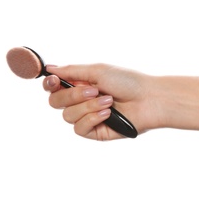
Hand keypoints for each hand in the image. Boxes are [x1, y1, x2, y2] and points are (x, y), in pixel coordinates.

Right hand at [42, 63, 159, 140]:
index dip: (49, 84)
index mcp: (81, 84)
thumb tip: (49, 68)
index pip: (54, 87)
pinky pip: (79, 128)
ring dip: (88, 107)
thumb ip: (72, 71)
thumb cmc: (128, 82)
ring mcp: (88, 117)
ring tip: (108, 101)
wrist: (149, 100)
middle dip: (72, 96)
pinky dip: (92, 118)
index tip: (54, 80)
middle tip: (94, 90)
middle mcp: (81, 101)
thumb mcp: (98, 71)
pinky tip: (108, 113)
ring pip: (67, 116)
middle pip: (55, 102)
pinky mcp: (95, 131)